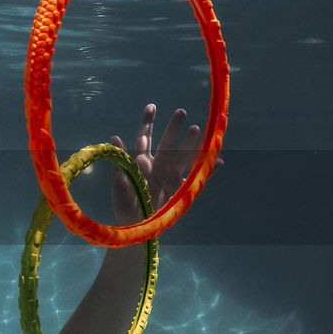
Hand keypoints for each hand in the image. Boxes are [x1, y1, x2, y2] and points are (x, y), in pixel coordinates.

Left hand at [110, 104, 219, 222]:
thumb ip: (121, 162)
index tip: (152, 106)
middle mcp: (159, 165)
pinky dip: (208, 170)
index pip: (145, 138)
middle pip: (167, 143)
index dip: (148, 123)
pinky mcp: (181, 190)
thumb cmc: (126, 204)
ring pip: (183, 156)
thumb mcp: (121, 183)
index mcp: (143, 162)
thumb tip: (114, 138)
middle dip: (173, 128)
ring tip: (198, 130)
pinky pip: (197, 178)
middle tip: (181, 111)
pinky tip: (218, 161)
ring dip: (191, 144)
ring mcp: (171, 177)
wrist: (137, 226)